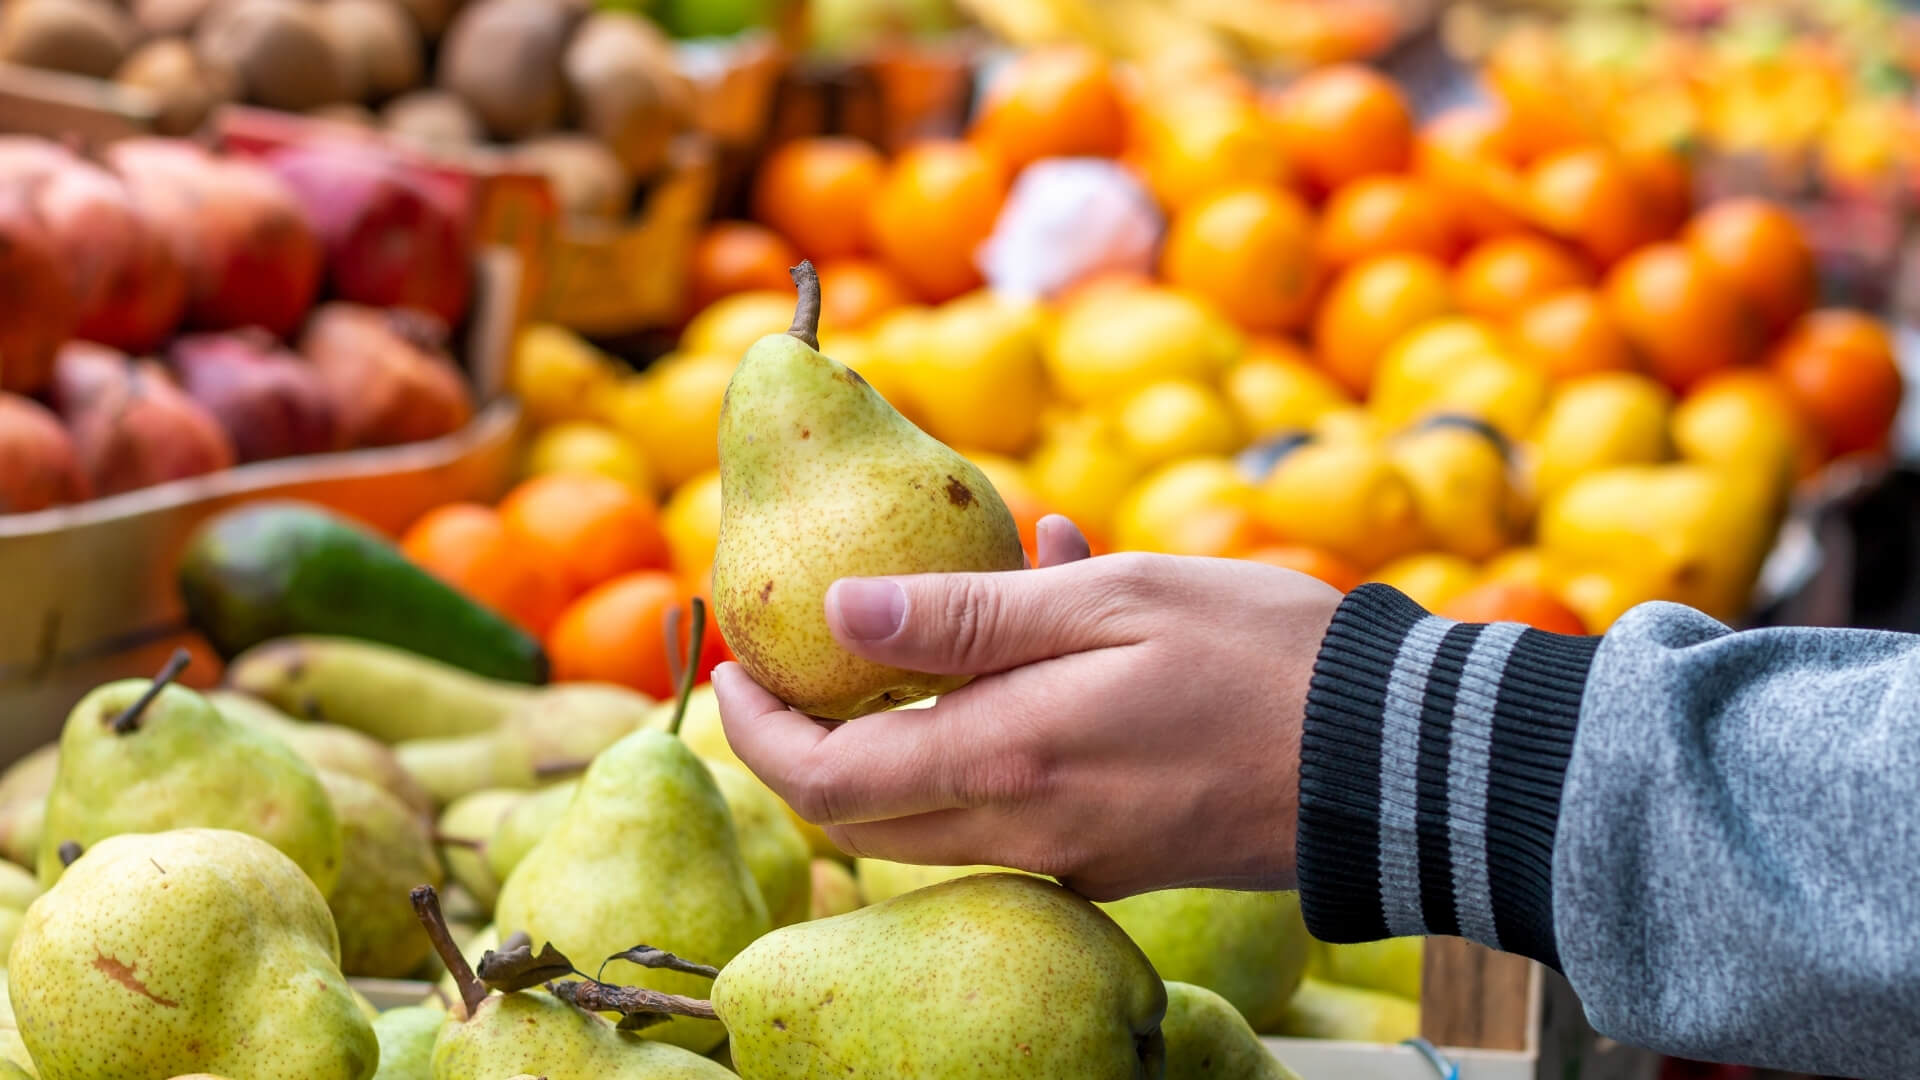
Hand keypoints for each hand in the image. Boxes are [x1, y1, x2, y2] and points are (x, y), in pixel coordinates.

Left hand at [713, 516, 1342, 899]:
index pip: (829, 780)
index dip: (762, 731)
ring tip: (897, 638)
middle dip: (801, 752)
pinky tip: (1035, 632)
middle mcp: (1025, 828)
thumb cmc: (1260, 656)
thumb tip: (833, 615)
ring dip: (888, 741)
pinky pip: (1011, 803)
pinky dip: (982, 734)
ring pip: (929, 816)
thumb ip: (966, 617)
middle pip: (862, 818)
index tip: (734, 668)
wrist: (1394, 758)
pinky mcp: (1116, 854)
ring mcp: (1072, 851)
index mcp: (1008, 762)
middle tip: (779, 672)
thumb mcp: (1110, 600)